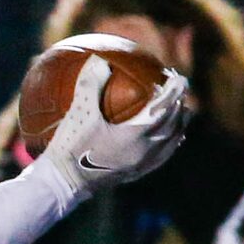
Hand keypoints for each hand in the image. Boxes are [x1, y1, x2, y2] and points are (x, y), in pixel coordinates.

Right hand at [40, 56, 189, 198]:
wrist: (62, 183)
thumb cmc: (69, 147)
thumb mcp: (78, 112)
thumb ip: (90, 83)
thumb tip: (100, 59)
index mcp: (135, 135)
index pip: (165, 108)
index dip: (175, 91)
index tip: (179, 76)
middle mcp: (144, 152)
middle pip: (173, 125)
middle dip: (179, 104)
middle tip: (177, 88)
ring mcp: (141, 166)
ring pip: (171, 143)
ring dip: (179, 124)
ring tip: (181, 111)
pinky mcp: (134, 175)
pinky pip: (161, 157)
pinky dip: (170, 143)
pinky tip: (167, 138)